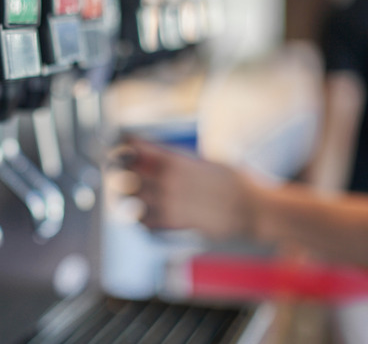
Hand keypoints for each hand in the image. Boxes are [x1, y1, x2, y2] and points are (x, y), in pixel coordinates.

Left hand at [118, 137, 256, 239]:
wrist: (250, 208)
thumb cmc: (232, 181)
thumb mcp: (205, 160)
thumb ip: (179, 159)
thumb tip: (157, 155)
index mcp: (174, 160)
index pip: (135, 148)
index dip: (125, 146)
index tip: (123, 146)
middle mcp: (166, 180)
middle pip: (125, 174)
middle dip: (117, 171)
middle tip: (117, 170)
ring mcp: (169, 203)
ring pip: (130, 199)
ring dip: (124, 195)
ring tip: (126, 193)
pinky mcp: (174, 222)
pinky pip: (145, 220)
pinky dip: (139, 217)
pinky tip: (140, 213)